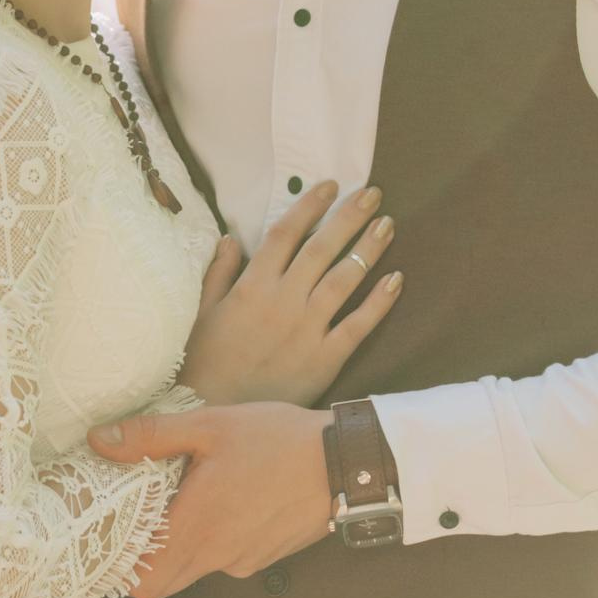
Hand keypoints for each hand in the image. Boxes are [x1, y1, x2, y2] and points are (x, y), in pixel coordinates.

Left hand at [92, 402, 332, 597]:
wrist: (347, 463)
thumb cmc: (278, 441)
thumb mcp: (210, 427)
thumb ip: (151, 437)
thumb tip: (99, 440)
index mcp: (196, 528)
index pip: (140, 581)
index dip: (120, 567)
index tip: (113, 535)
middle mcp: (217, 556)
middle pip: (163, 581)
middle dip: (146, 556)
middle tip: (142, 514)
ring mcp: (242, 562)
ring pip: (194, 569)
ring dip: (183, 543)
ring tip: (188, 497)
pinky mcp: (264, 558)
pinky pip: (224, 559)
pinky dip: (215, 539)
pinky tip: (226, 501)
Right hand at [181, 181, 400, 406]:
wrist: (214, 413)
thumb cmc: (205, 362)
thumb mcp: (202, 312)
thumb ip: (218, 273)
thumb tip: (229, 237)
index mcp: (253, 285)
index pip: (286, 233)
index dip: (310, 205)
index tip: (330, 185)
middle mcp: (284, 300)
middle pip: (322, 248)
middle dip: (349, 217)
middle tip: (373, 193)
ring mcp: (307, 328)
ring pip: (344, 280)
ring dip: (368, 249)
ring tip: (387, 224)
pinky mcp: (325, 358)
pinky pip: (358, 325)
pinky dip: (379, 302)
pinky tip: (396, 279)